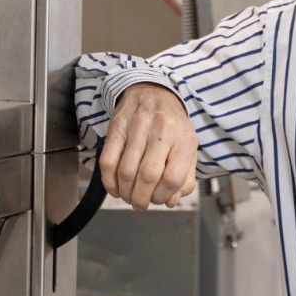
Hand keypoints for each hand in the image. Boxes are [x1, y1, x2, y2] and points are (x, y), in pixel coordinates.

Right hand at [100, 84, 198, 209]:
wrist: (152, 92)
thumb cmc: (172, 125)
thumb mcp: (187, 148)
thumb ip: (184, 178)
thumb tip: (171, 201)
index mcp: (184, 139)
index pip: (174, 178)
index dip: (163, 196)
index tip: (158, 200)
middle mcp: (162, 131)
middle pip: (148, 176)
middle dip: (141, 198)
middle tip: (140, 204)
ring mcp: (138, 127)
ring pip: (126, 171)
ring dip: (125, 192)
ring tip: (128, 196)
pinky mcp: (117, 127)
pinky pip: (108, 161)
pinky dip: (109, 181)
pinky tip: (115, 187)